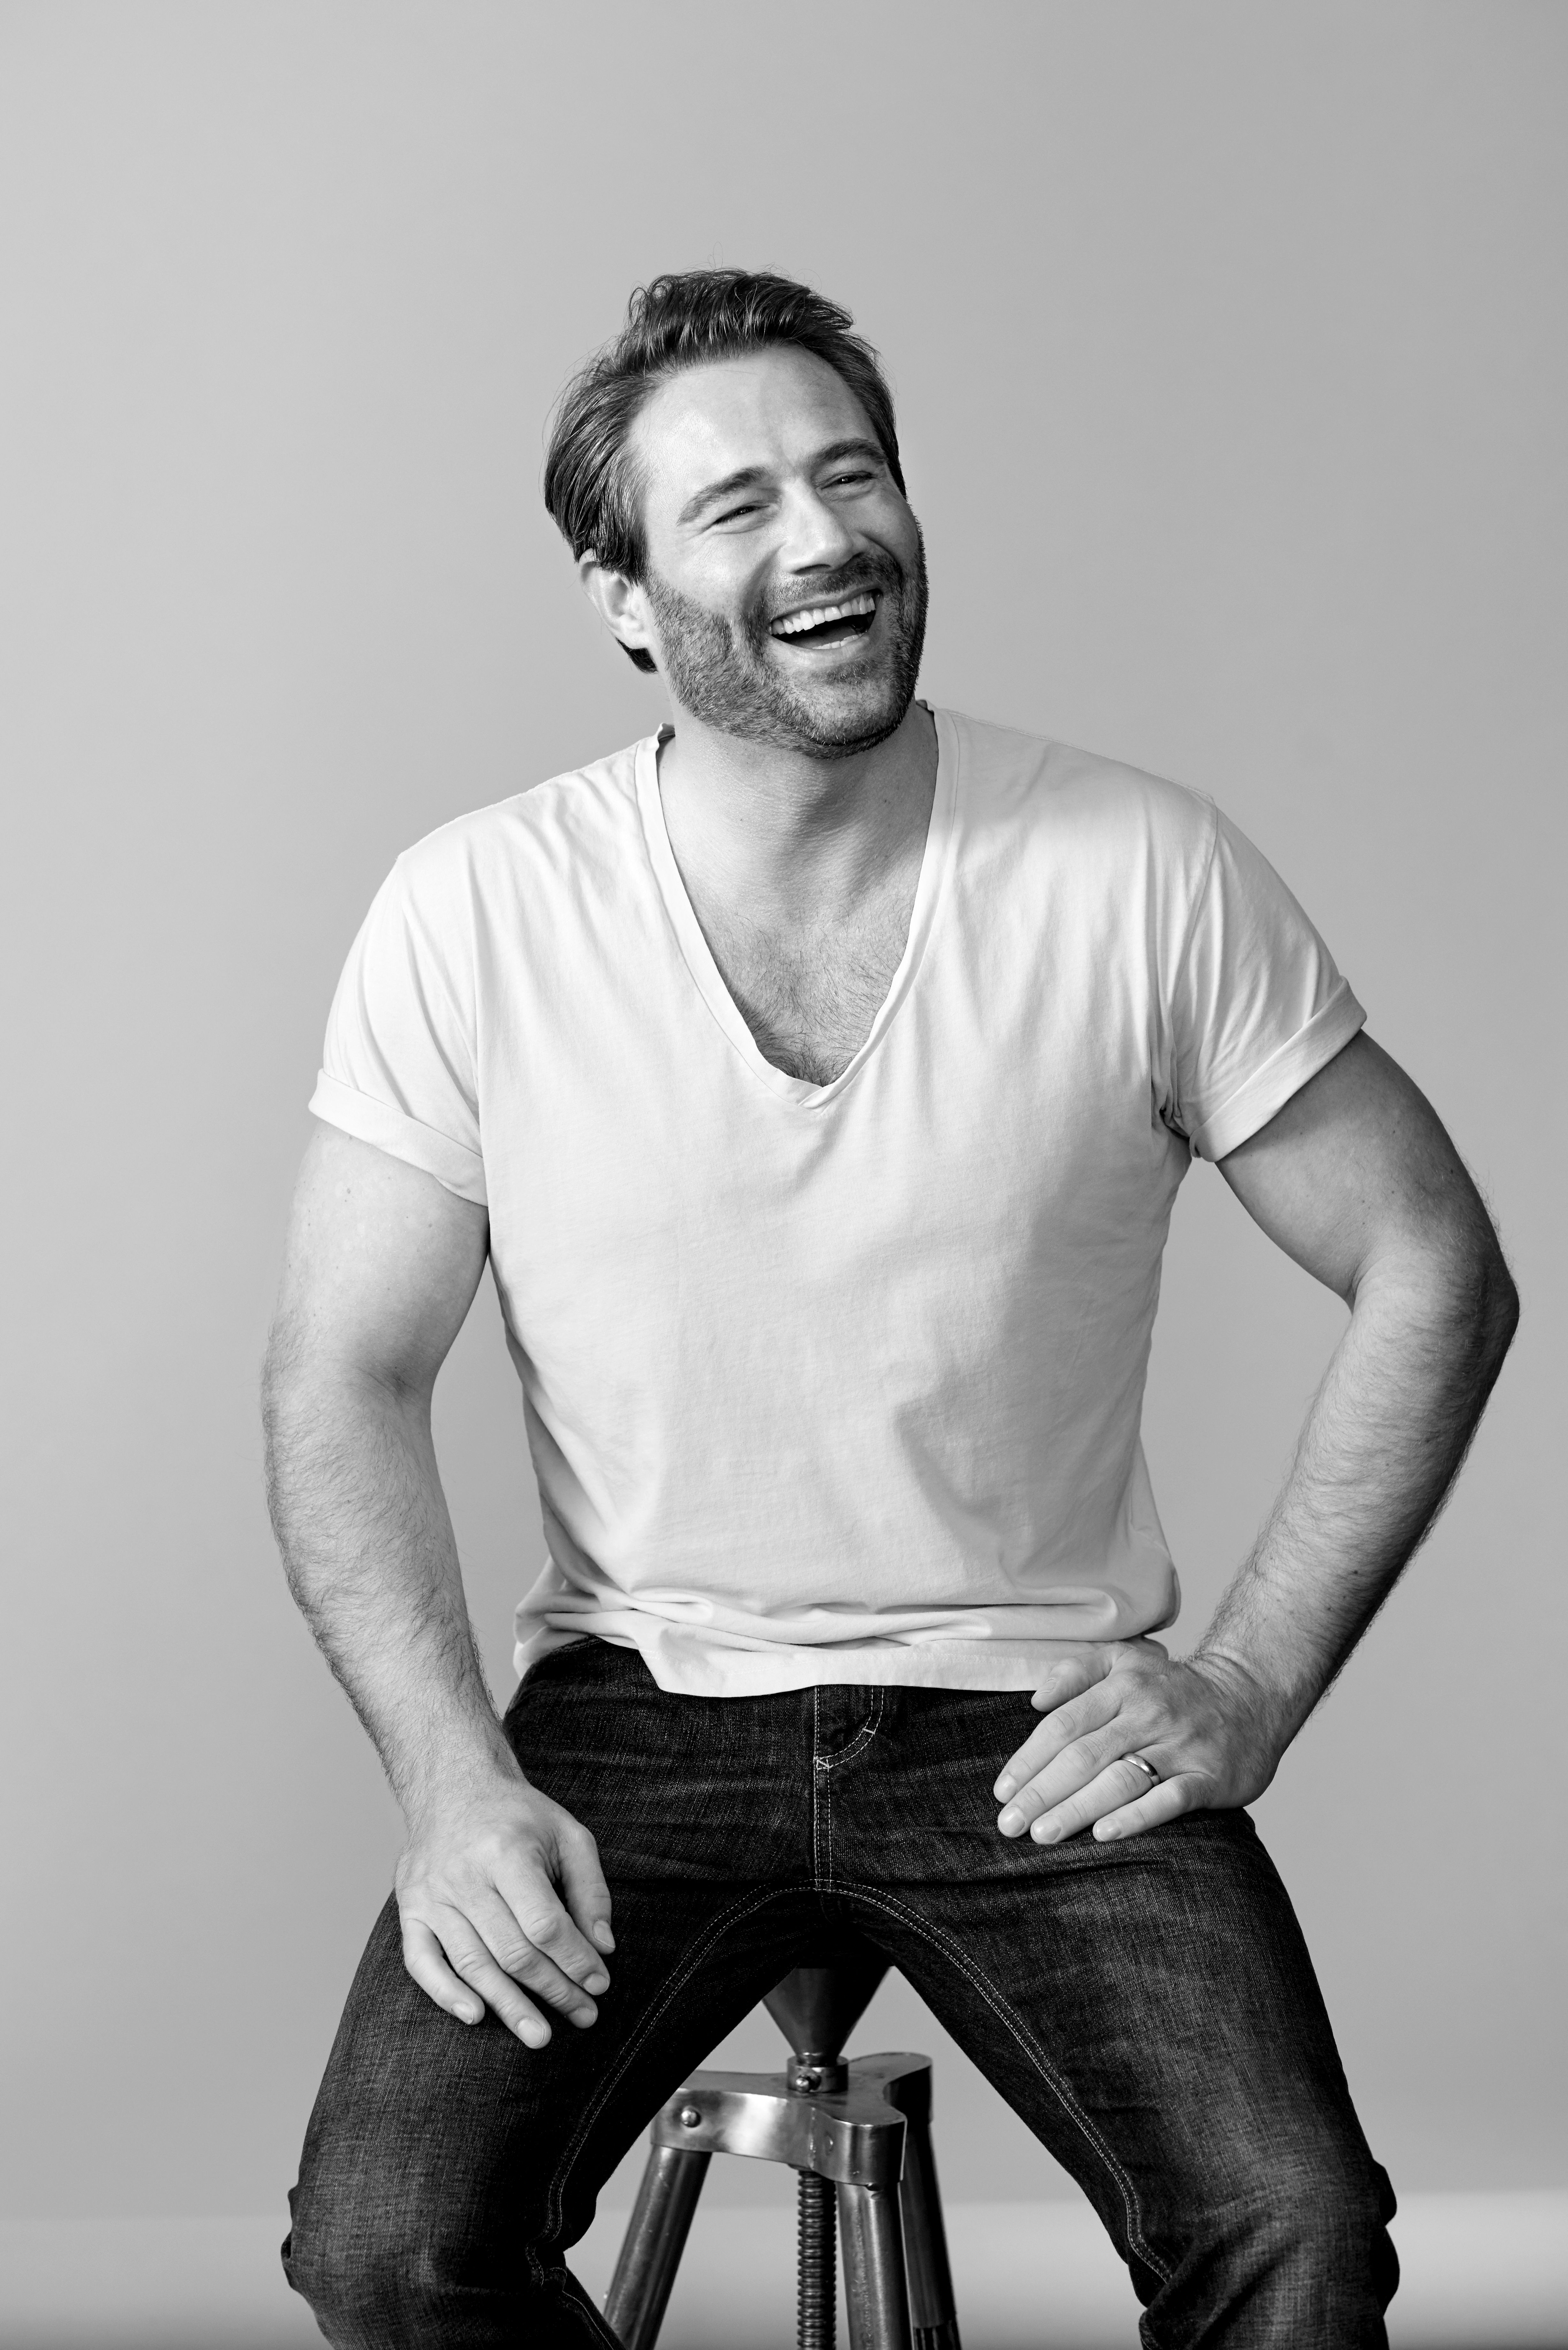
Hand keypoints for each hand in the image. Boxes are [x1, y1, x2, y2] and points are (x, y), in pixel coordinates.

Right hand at [395, 1770, 614, 2044]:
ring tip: (539, 2035)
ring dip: (508, 2006)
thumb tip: (603, 1947)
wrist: (453, 1788)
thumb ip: (591, 1890)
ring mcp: (431, 1895)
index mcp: (506, 1851)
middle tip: (583, 2017)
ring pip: (472, 1964)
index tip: (599, 1984)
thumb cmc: (519, 1817)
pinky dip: (446, 1994)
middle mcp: (464, 1875)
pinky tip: (476, 2016)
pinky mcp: (409, 1909)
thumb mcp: (569, 1836)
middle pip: (512, 1951)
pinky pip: (422, 1962)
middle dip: (552, 1990)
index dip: (575, 1959)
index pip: (544, 1923)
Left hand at [992, 1643, 1283, 1845]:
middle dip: (1042, 1792)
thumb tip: (1035, 1700)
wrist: (1252, 1694)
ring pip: (1120, 1778)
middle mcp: (1148, 1713)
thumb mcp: (1124, 1660)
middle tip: (1010, 1824)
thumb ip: (1076, 1672)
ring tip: (1043, 1834)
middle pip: (1084, 1755)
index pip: (1064, 1725)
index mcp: (1122, 1686)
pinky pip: (1169, 1798)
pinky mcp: (1209, 1776)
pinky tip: (1105, 1833)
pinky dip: (1136, 1817)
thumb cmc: (1173, 1688)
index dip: (1029, 1759)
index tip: (1002, 1790)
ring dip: (1077, 1808)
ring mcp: (1180, 1745)